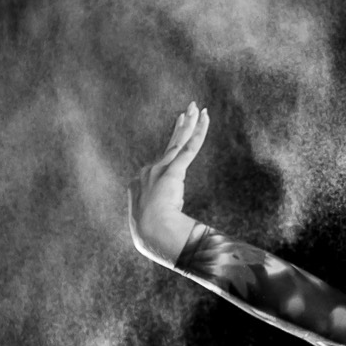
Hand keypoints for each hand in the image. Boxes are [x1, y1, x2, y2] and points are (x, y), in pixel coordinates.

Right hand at [129, 101, 209, 263]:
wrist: (150, 235)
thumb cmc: (154, 237)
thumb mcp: (157, 225)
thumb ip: (165, 220)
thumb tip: (178, 231)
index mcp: (142, 183)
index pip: (163, 161)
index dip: (174, 147)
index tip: (181, 135)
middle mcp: (148, 171)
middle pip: (170, 145)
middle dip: (180, 126)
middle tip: (188, 111)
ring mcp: (160, 170)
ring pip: (179, 141)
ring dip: (189, 123)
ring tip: (197, 108)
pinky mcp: (172, 172)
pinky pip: (188, 148)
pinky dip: (197, 133)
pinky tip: (203, 119)